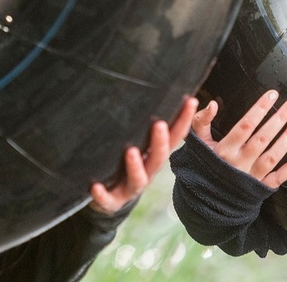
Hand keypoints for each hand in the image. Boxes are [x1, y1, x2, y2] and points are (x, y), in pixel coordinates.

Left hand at [89, 96, 197, 213]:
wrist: (110, 199)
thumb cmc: (125, 164)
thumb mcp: (137, 143)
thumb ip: (142, 123)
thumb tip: (149, 85)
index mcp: (154, 155)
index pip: (173, 137)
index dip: (184, 120)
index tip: (191, 101)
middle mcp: (147, 171)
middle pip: (158, 157)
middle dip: (160, 141)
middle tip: (159, 124)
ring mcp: (130, 187)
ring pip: (139, 178)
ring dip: (135, 166)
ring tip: (130, 151)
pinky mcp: (112, 201)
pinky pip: (107, 200)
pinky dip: (102, 194)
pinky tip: (94, 187)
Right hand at [191, 89, 286, 187]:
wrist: (206, 200)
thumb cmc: (204, 166)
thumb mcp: (199, 144)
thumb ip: (202, 122)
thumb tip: (212, 105)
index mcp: (225, 150)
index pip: (246, 125)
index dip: (260, 109)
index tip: (272, 95)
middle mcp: (240, 163)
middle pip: (263, 138)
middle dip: (279, 118)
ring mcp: (251, 177)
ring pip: (273, 156)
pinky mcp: (260, 188)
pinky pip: (278, 178)